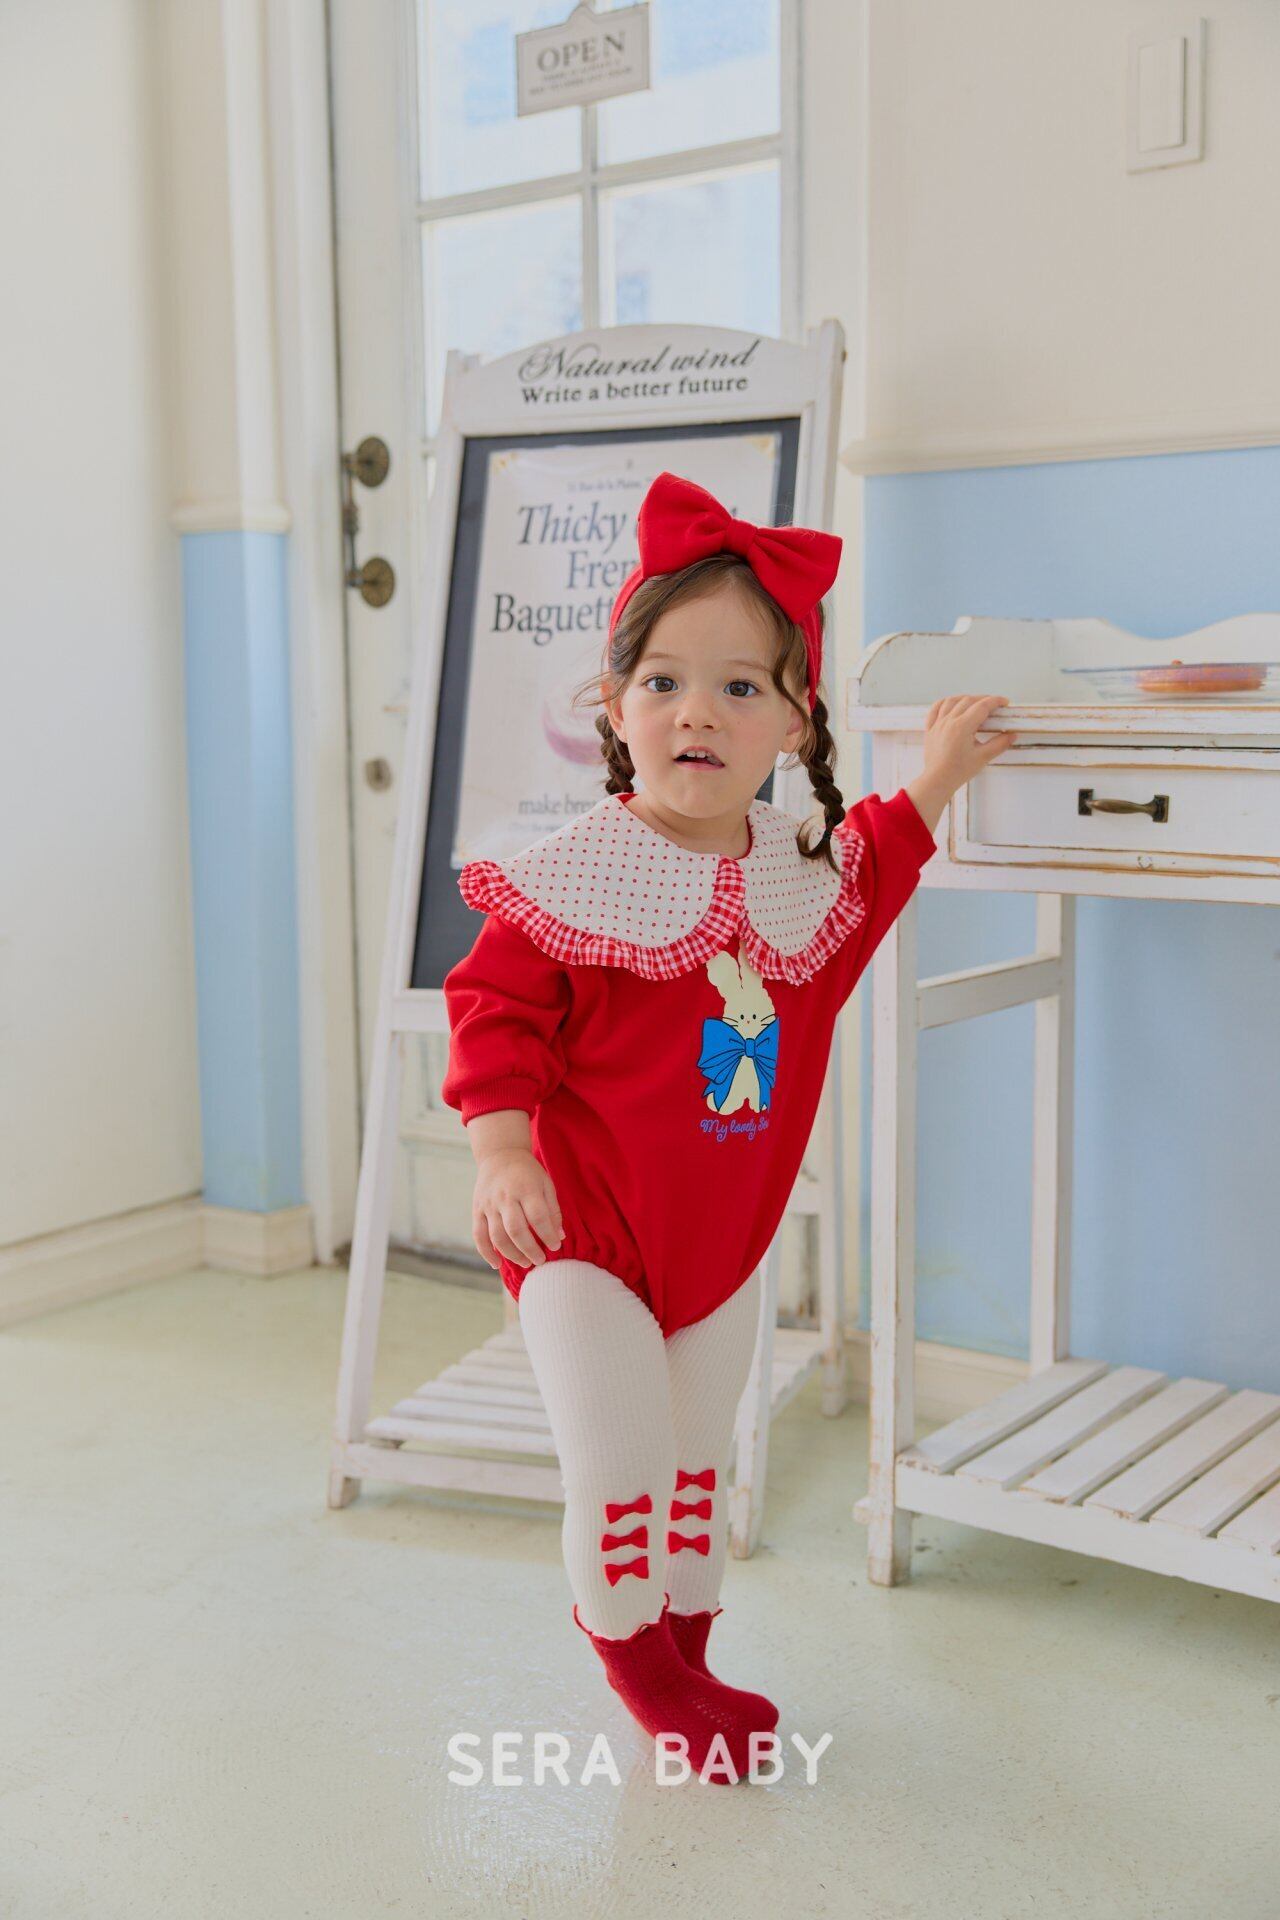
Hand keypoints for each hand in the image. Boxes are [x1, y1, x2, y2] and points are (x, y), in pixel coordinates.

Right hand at [471, 1145, 564, 1270]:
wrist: (500, 1155)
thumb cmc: (528, 1172)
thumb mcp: (546, 1184)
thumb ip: (553, 1210)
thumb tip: (559, 1237)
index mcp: (526, 1189)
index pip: (538, 1217)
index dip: (548, 1235)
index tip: (555, 1245)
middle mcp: (505, 1197)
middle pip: (516, 1230)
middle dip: (530, 1250)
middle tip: (541, 1260)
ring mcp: (489, 1204)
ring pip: (497, 1236)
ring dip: (512, 1254)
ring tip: (526, 1263)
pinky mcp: (477, 1210)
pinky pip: (479, 1235)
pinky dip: (486, 1252)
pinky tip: (496, 1264)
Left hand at [907, 694, 1016, 833]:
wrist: (938, 781)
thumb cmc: (959, 771)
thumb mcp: (983, 757)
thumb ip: (999, 744)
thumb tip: (1012, 735)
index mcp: (962, 726)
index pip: (982, 706)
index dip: (995, 701)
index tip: (1004, 702)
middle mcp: (949, 721)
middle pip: (968, 700)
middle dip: (983, 699)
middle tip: (994, 705)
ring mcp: (938, 724)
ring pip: (951, 701)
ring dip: (965, 698)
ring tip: (975, 702)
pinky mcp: (930, 730)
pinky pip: (935, 709)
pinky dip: (944, 703)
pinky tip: (950, 703)